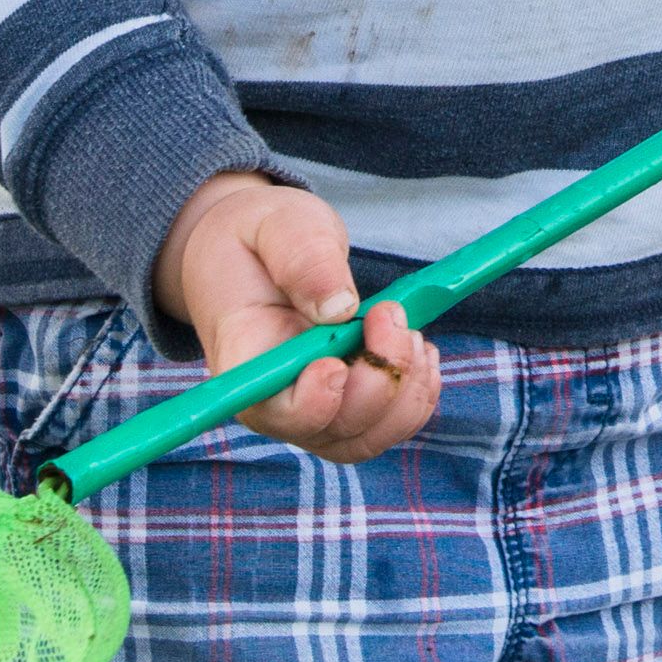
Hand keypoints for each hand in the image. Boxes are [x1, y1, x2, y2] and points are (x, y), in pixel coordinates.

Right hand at [156, 171, 441, 461]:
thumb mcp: (277, 225)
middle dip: (378, 379)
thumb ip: (304, 258)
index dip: (315, 402)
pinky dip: (417, 392)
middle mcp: (276, 400)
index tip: (339, 361)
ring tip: (407, 329)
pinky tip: (417, 346)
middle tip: (388, 314)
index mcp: (244, 359)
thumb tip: (340, 307)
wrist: (258, 253)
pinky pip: (390, 423)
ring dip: (405, 389)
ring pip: (370, 436)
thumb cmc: (261, 237)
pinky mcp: (346, 405)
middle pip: (335, 429)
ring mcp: (315, 410)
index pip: (274, 410)